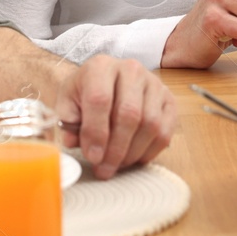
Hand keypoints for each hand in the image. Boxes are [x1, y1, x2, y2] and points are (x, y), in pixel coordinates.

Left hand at [53, 54, 177, 179]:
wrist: (108, 80)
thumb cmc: (87, 92)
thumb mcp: (68, 101)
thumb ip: (68, 121)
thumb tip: (74, 142)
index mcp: (100, 66)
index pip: (100, 99)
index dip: (96, 132)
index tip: (92, 156)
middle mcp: (131, 70)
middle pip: (129, 114)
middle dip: (115, 149)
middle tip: (104, 169)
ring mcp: (154, 84)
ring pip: (150, 125)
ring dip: (132, 153)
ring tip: (116, 165)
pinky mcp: (169, 100)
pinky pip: (165, 132)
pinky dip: (150, 151)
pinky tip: (134, 158)